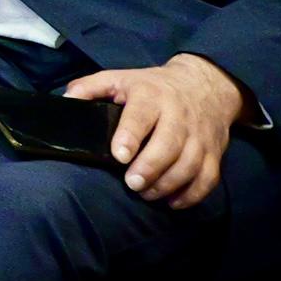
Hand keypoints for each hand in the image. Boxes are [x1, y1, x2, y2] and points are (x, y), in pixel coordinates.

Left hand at [64, 53, 245, 205]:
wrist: (205, 85)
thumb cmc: (153, 87)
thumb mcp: (120, 78)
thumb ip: (91, 87)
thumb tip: (66, 100)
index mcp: (151, 96)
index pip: (142, 115)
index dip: (130, 135)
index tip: (119, 155)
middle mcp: (178, 116)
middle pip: (168, 145)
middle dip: (150, 168)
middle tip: (132, 184)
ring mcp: (200, 136)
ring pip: (190, 165)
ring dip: (168, 184)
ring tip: (146, 194)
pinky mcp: (214, 154)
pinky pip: (208, 179)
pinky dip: (192, 195)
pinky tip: (172, 202)